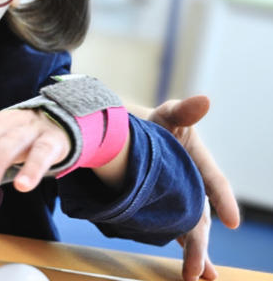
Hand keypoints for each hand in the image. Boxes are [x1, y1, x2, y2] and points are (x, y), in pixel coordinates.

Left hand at [147, 96, 239, 280]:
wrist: (129, 139)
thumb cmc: (155, 125)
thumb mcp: (168, 115)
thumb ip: (184, 111)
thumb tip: (205, 99)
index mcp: (200, 163)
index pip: (215, 182)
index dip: (224, 199)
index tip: (233, 219)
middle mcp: (195, 187)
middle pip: (201, 216)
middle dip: (202, 242)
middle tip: (201, 268)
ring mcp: (181, 202)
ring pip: (191, 231)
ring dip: (196, 254)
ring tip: (198, 276)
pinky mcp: (165, 212)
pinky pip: (175, 232)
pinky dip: (184, 251)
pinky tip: (190, 273)